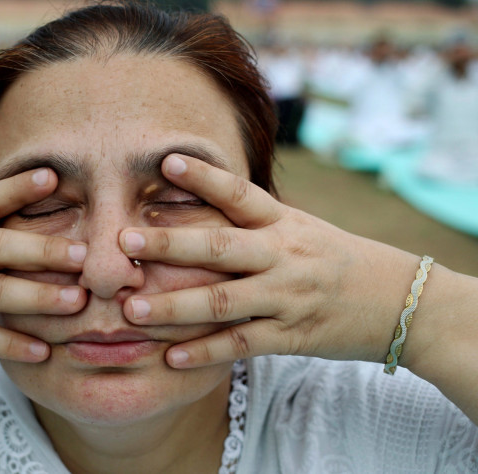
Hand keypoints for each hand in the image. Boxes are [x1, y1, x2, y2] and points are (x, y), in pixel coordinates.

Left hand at [119, 154, 418, 368]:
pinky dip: (205, 352)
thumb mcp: (298, 227)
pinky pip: (241, 345)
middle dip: (171, 244)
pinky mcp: (290, 336)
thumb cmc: (332, 257)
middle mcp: (282, 256)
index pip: (239, 195)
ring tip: (132, 311)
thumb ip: (252, 218)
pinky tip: (171, 357)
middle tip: (125, 240)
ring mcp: (285, 298)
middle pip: (220, 248)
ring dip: (175, 307)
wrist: (393, 301)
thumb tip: (199, 191)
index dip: (204, 177)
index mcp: (282, 223)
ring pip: (223, 303)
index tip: (166, 161)